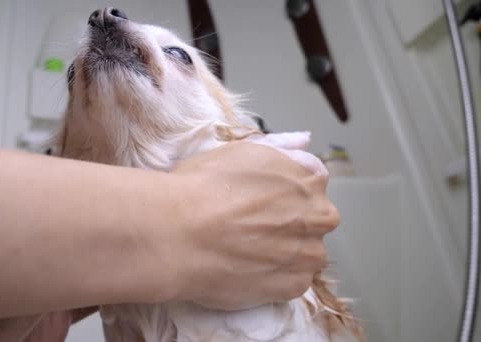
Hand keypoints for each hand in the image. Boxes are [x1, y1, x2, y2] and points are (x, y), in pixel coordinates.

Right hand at [166, 138, 338, 309]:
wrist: (178, 233)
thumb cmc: (201, 187)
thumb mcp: (240, 151)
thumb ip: (278, 152)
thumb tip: (300, 147)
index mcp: (307, 178)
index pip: (311, 185)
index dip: (284, 194)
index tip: (262, 202)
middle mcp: (317, 215)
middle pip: (314, 220)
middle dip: (291, 224)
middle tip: (253, 228)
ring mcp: (308, 254)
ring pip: (306, 254)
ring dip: (286, 253)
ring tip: (248, 253)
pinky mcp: (293, 286)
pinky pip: (293, 282)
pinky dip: (275, 279)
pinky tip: (248, 270)